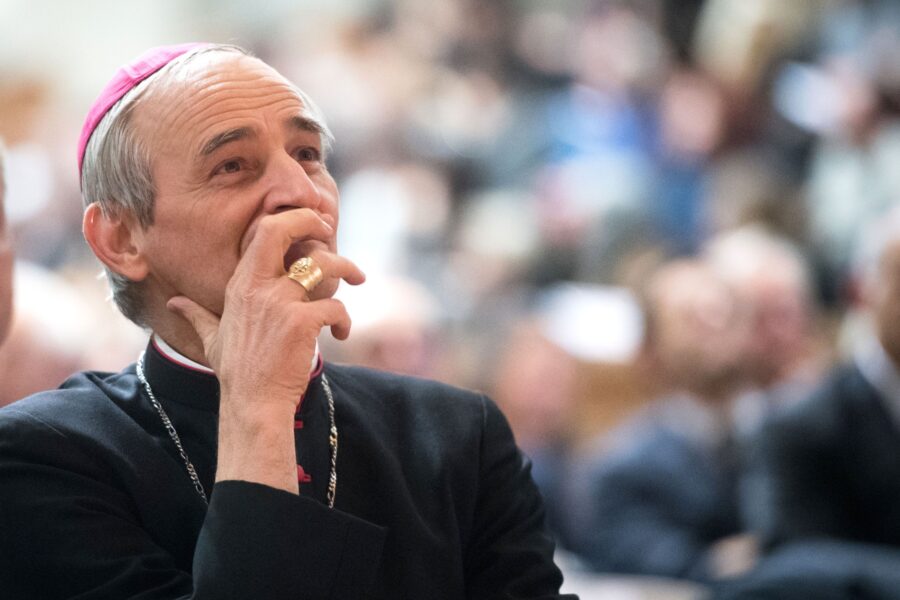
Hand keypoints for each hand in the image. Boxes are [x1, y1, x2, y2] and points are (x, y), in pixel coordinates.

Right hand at [168, 208, 364, 407]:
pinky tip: (341, 333)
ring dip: (348, 268)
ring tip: (359, 279)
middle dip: (313, 224)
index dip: (291, 221)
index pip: (263, 232)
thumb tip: (174, 303)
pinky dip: (344, 319)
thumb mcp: (211, 339)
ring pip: (323, 264)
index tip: (311, 227)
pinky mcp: (302, 322)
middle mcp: (257, 287)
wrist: (253, 404)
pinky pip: (335, 305)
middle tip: (332, 231)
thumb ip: (196, 315)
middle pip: (283, 231)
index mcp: (240, 285)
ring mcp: (280, 303)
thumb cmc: (236, 373)